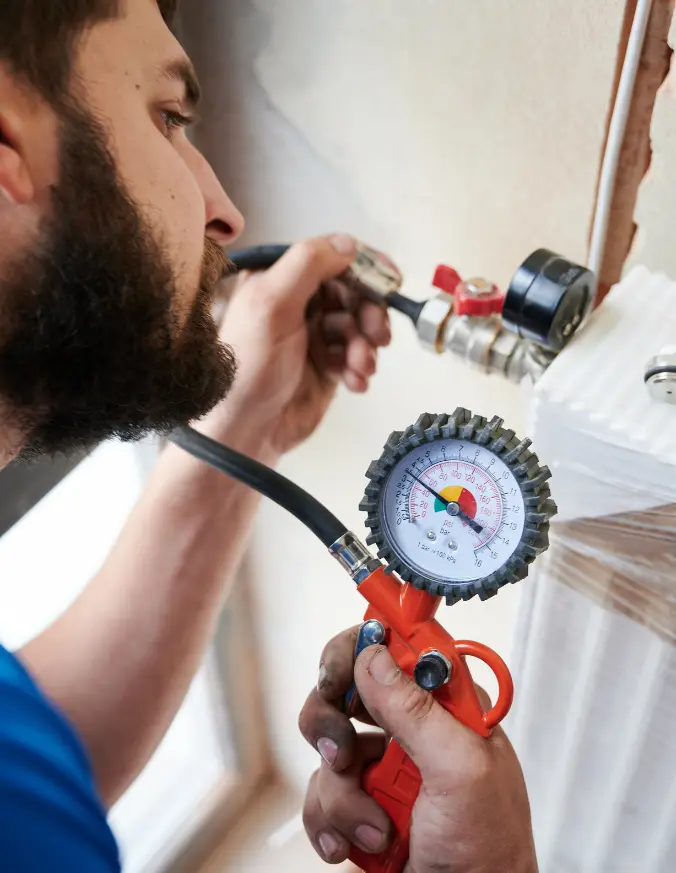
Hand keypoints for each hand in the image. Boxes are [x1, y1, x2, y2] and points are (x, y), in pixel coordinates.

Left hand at [204, 234, 390, 455]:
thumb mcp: (271, 306)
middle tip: (378, 334)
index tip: (391, 279)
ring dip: (366, 346)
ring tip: (360, 366)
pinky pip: (356, 357)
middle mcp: (298, 305)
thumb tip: (348, 244)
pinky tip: (355, 382)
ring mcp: (314, 337)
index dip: (363, 267)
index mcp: (279, 281)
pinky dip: (361, 368)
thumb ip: (307, 266)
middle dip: (369, 313)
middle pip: (352, 293)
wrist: (245, 431)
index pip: (330, 260)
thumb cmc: (248, 367)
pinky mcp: (326, 368)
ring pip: (358, 327)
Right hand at [299, 627, 537, 872]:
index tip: (339, 671)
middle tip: (342, 750)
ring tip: (376, 829)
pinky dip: (331, 823)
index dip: (363, 646)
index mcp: (448, 708)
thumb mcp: (460, 772)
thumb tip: (373, 654)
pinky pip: (319, 793)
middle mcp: (413, 730)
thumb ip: (416, 710)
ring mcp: (384, 768)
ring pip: (327, 745)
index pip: (401, 648)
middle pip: (347, 687)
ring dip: (342, 793)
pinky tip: (357, 847)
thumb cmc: (488, 853)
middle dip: (333, 721)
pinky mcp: (360, 804)